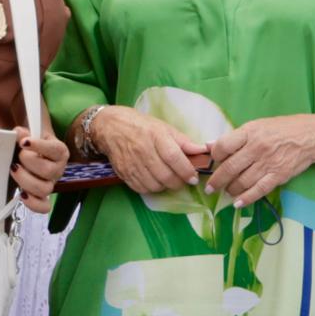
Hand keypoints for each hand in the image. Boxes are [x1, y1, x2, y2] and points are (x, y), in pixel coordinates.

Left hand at [10, 128, 68, 213]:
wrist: (32, 153)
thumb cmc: (30, 144)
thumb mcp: (28, 134)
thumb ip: (23, 133)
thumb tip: (18, 134)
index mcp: (60, 151)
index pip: (54, 150)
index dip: (39, 146)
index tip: (23, 142)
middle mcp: (59, 169)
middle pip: (48, 171)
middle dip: (29, 162)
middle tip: (18, 156)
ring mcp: (51, 183)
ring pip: (44, 189)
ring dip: (25, 180)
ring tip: (14, 170)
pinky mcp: (42, 196)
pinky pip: (44, 207)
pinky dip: (32, 203)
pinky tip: (22, 194)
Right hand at [90, 105, 209, 194]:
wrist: (111, 127)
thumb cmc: (142, 126)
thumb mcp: (165, 128)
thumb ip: (184, 141)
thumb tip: (203, 150)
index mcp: (156, 136)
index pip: (174, 157)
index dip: (186, 170)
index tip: (194, 178)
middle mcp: (143, 151)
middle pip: (165, 175)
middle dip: (179, 182)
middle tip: (184, 180)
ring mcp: (132, 164)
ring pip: (154, 185)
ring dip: (166, 186)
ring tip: (171, 180)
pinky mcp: (123, 173)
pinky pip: (141, 188)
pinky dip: (152, 189)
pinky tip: (156, 181)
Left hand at [207, 115, 314, 208]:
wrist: (312, 136)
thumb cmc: (283, 129)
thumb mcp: (258, 125)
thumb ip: (235, 137)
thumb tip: (209, 145)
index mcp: (251, 132)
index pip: (223, 147)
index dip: (214, 156)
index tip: (214, 161)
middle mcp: (257, 147)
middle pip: (229, 168)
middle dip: (216, 181)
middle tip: (210, 188)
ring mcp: (268, 163)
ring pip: (241, 182)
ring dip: (231, 190)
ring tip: (229, 191)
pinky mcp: (278, 175)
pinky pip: (258, 191)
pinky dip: (246, 199)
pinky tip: (238, 203)